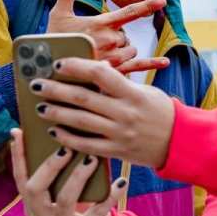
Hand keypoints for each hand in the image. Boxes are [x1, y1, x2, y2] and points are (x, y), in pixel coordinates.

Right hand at [9, 129, 121, 215]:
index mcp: (32, 207)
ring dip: (78, 176)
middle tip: (67, 148)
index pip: (20, 178)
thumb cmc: (77, 210)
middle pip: (35, 190)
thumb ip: (57, 175)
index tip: (18, 131)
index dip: (17, 156)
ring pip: (65, 200)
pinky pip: (97, 212)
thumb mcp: (62, 194)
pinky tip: (121, 181)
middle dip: (49, 166)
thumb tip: (62, 138)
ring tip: (92, 159)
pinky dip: (110, 195)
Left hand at [29, 57, 175, 168]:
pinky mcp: (116, 152)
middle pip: (83, 98)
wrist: (179, 142)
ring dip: (57, 113)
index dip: (77, 66)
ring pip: (80, 122)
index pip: (100, 73)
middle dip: (56, 90)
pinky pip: (87, 145)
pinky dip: (68, 138)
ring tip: (40, 107)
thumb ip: (118, 83)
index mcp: (133, 93)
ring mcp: (120, 134)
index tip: (58, 63)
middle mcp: (125, 113)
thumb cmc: (159, 111)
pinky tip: (55, 131)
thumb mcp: (144, 91)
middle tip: (37, 84)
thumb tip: (92, 68)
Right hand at [47, 0, 169, 75]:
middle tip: (96, 43)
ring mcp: (113, 57)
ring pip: (131, 49)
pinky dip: (151, 63)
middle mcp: (110, 40)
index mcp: (100, 24)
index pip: (128, 12)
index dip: (147, 5)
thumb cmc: (53, 41)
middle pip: (126, 35)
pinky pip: (137, 66)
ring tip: (102, 54)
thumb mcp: (58, 14)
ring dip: (123, 50)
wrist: (47, 68)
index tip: (162, 0)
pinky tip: (165, 62)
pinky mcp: (114, 72)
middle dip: (117, 38)